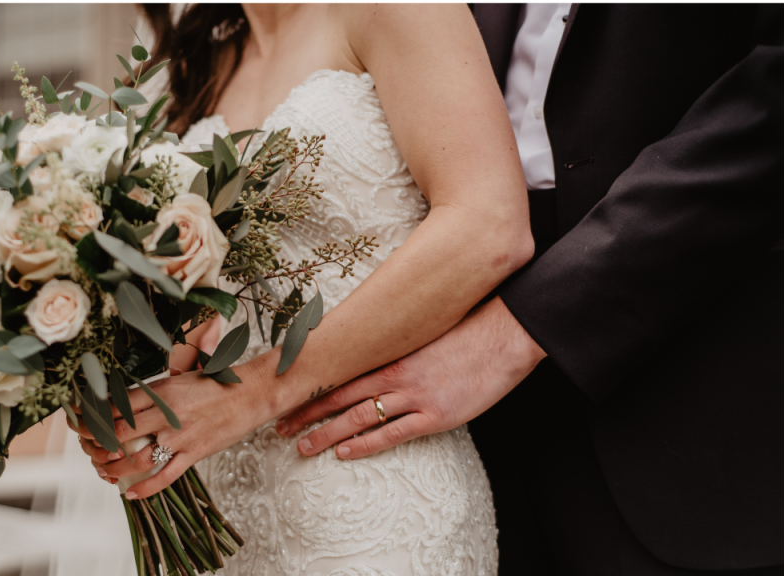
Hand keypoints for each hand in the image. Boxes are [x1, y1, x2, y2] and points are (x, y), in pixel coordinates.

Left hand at [67, 362, 276, 498]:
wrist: (252, 393)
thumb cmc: (217, 383)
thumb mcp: (180, 378)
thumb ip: (154, 392)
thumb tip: (125, 402)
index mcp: (162, 390)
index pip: (117, 405)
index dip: (95, 417)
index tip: (82, 423)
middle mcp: (168, 413)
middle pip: (120, 433)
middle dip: (99, 444)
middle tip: (89, 449)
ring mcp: (182, 436)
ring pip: (138, 458)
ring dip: (115, 468)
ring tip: (104, 471)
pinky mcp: (195, 453)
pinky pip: (166, 476)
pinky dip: (146, 488)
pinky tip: (130, 493)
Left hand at [274, 296, 545, 459]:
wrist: (504, 336)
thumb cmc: (466, 331)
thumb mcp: (424, 333)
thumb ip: (397, 345)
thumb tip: (372, 350)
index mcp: (391, 352)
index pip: (340, 372)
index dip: (312, 386)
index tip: (287, 394)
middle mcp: (395, 374)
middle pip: (340, 396)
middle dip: (307, 412)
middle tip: (279, 426)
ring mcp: (414, 396)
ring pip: (358, 417)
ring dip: (327, 433)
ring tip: (302, 446)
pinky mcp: (435, 415)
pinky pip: (392, 434)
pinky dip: (364, 445)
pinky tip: (343, 452)